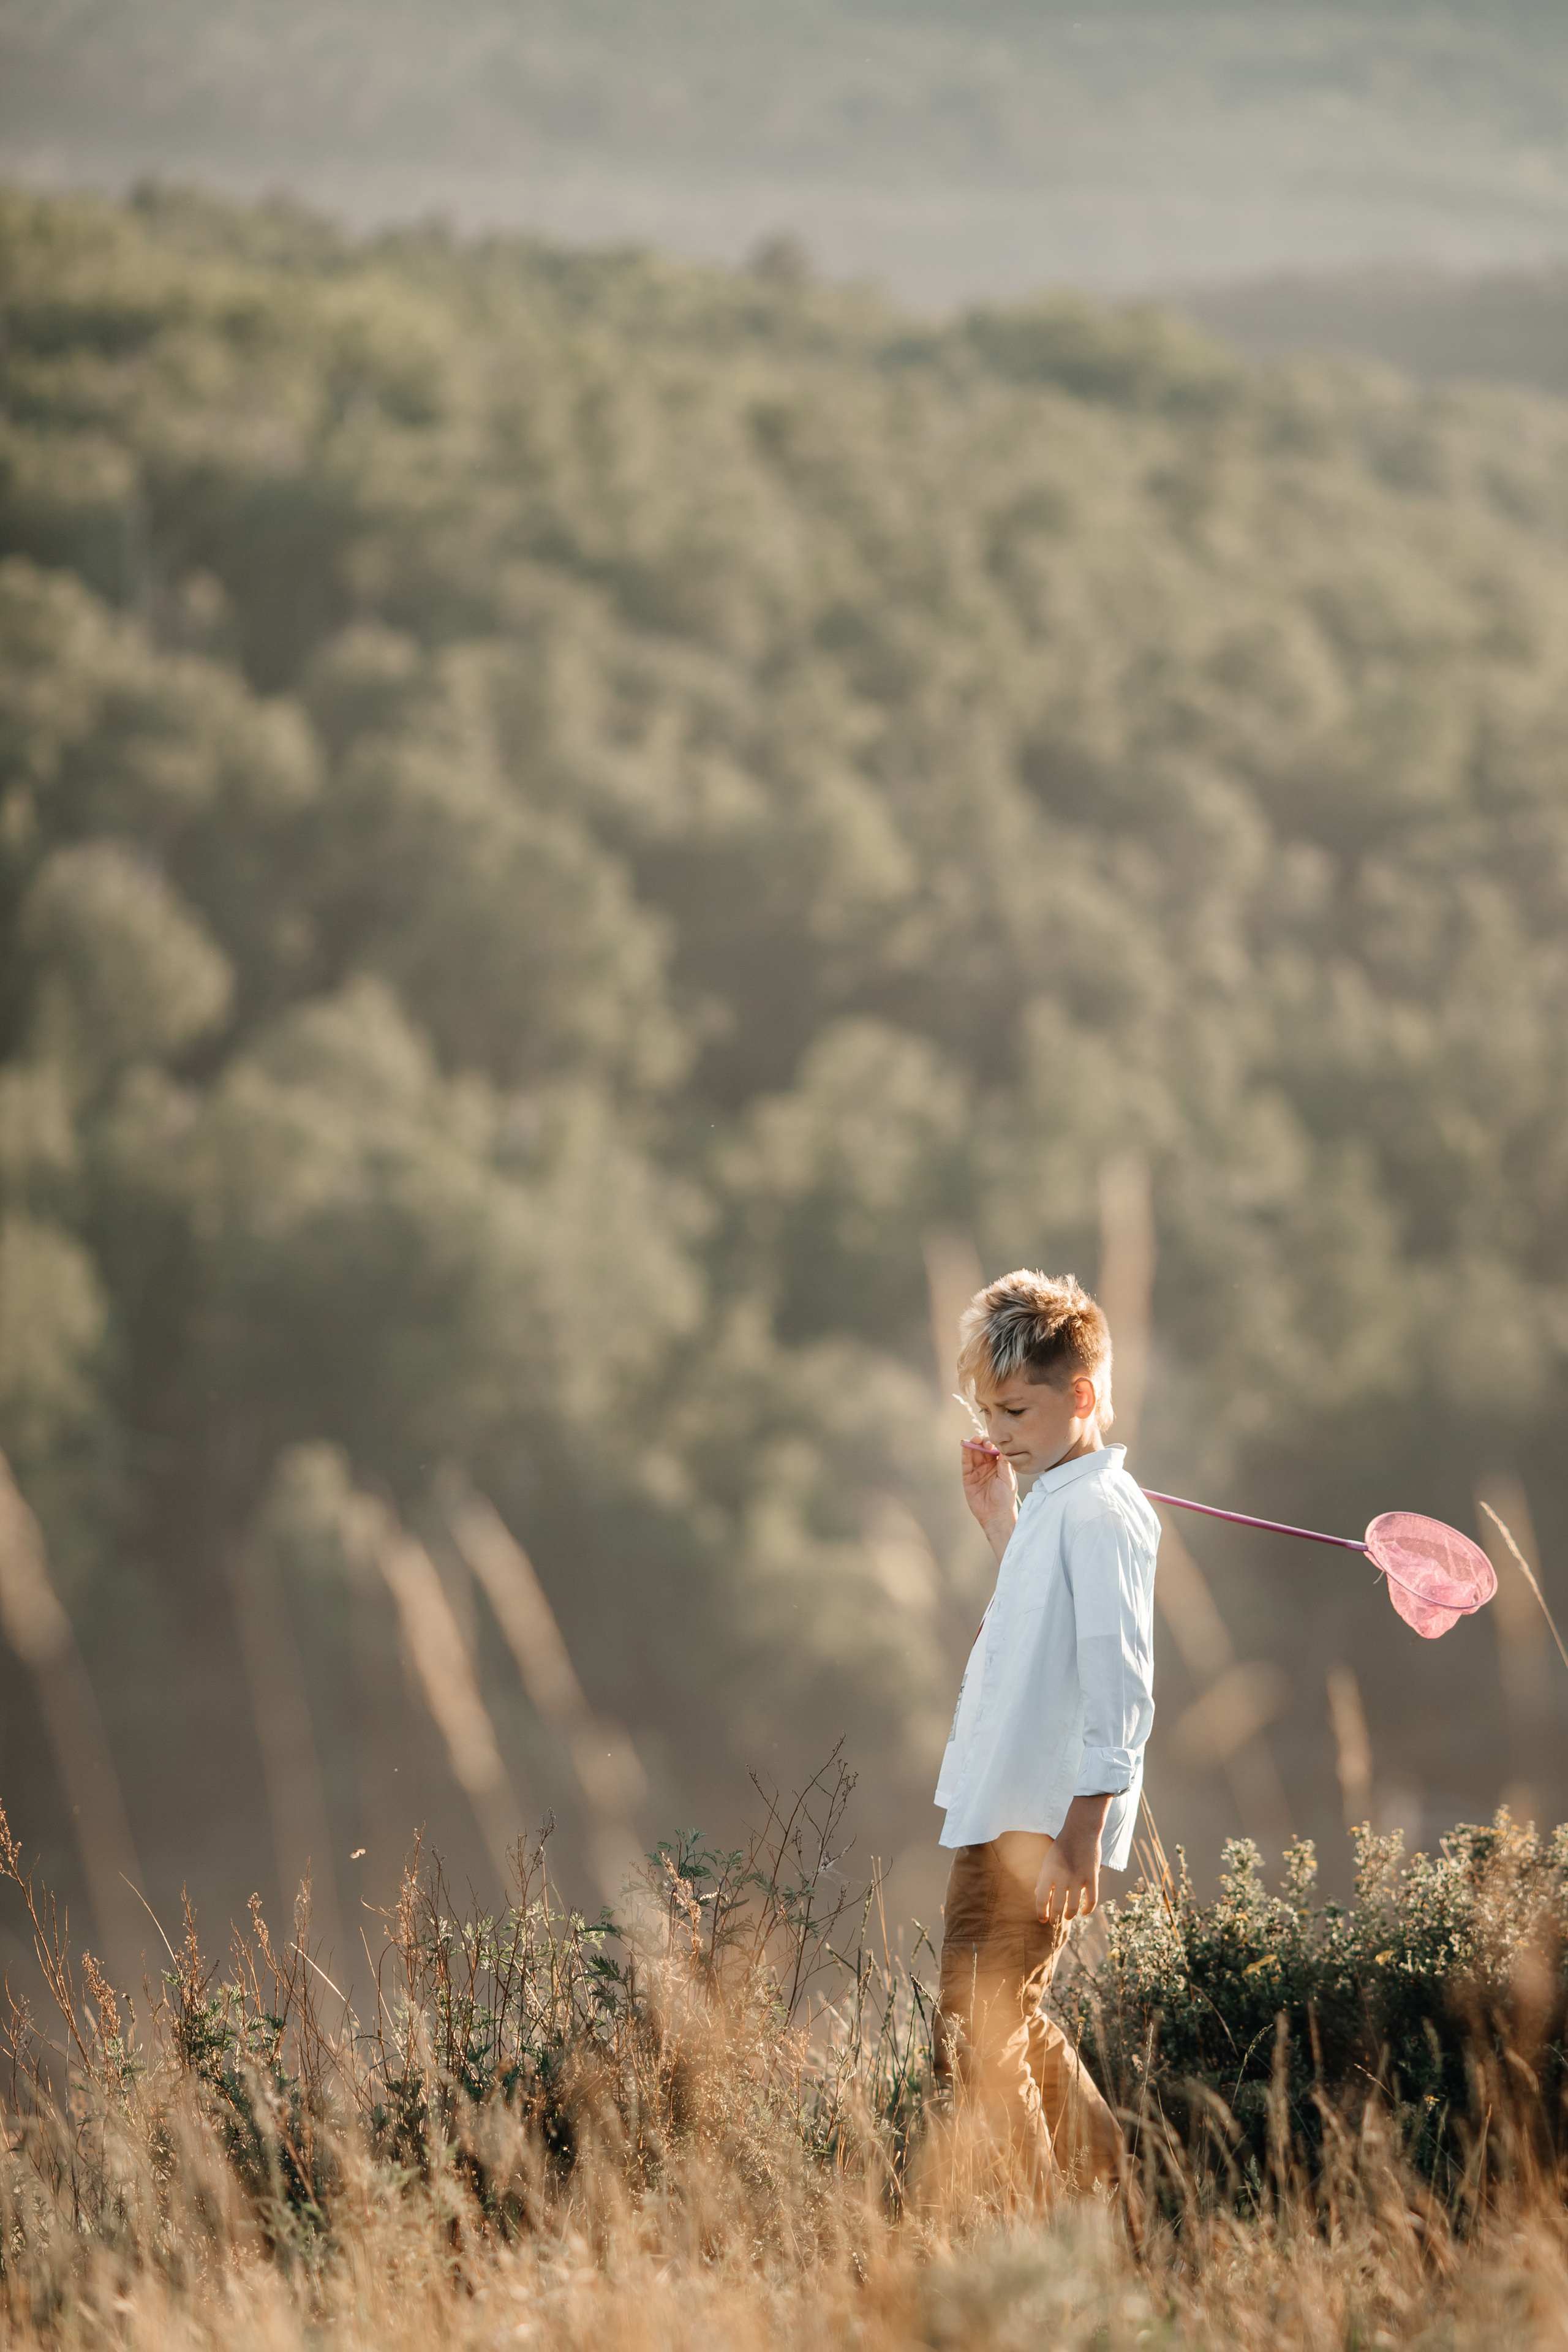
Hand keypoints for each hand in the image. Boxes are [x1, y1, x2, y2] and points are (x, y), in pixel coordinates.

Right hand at [961, 1438, 1016, 1563]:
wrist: (996, 1515)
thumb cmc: (1006, 1498)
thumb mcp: (1008, 1478)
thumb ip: (1004, 1463)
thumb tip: (1003, 1447)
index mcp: (999, 1465)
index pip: (994, 1449)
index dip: (993, 1443)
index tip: (993, 1442)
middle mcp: (988, 1465)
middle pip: (983, 1448)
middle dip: (982, 1441)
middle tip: (983, 1441)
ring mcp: (977, 1470)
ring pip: (973, 1453)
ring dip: (973, 1444)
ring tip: (974, 1440)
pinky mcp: (968, 1476)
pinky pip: (966, 1462)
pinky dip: (965, 1453)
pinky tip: (966, 1445)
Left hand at [1034, 1793, 1112, 1926]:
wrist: (1081, 1830)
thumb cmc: (1062, 1845)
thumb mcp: (1048, 1860)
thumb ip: (1043, 1878)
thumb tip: (1036, 1894)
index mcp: (1048, 1872)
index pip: (1041, 1899)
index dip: (1041, 1913)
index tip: (1042, 1920)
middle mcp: (1062, 1877)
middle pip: (1057, 1906)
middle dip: (1055, 1918)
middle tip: (1055, 1922)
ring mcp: (1078, 1877)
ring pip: (1074, 1906)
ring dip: (1070, 1915)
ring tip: (1067, 1916)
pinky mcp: (1092, 1876)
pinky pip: (1092, 1899)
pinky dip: (1088, 1909)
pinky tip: (1085, 1912)